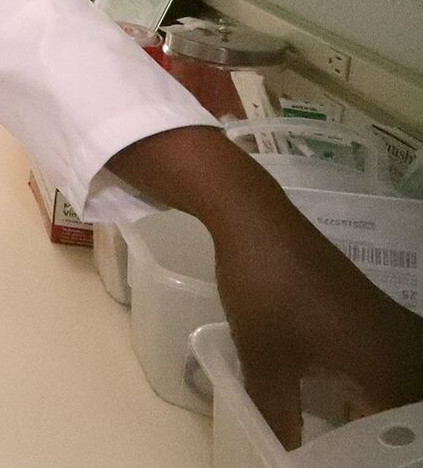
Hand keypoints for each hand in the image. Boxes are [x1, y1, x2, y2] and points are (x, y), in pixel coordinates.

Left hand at [108, 126, 422, 447]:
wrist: (258, 220)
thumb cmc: (267, 292)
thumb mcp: (265, 362)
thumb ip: (279, 415)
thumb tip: (283, 451)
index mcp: (392, 371)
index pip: (401, 432)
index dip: (381, 450)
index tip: (351, 455)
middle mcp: (406, 350)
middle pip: (406, 411)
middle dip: (384, 436)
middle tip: (347, 449)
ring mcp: (393, 327)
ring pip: (399, 387)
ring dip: (380, 414)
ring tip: (347, 438)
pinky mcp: (374, 313)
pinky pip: (389, 365)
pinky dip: (374, 388)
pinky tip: (344, 403)